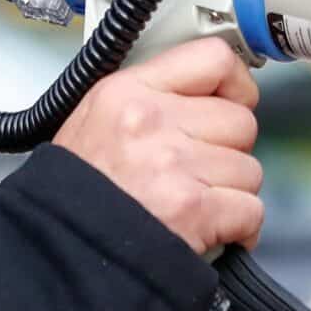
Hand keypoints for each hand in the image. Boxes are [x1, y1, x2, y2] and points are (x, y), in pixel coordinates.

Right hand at [53, 38, 262, 253]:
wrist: (59, 252)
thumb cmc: (74, 195)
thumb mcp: (94, 119)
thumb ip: (148, 98)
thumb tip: (204, 94)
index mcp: (126, 93)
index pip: (212, 59)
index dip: (236, 84)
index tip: (234, 100)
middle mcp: (151, 122)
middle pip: (240, 121)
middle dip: (228, 151)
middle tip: (198, 171)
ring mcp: (173, 165)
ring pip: (249, 169)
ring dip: (231, 193)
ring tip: (194, 203)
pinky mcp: (193, 210)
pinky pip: (251, 210)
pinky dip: (239, 228)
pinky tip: (211, 230)